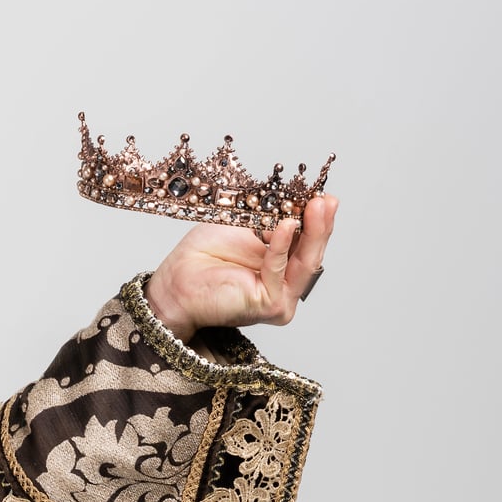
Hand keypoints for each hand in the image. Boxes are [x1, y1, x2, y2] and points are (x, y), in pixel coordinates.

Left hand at [143, 191, 338, 341]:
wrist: (175, 283)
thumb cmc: (202, 258)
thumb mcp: (242, 227)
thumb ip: (270, 221)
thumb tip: (295, 204)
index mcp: (280, 266)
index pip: (306, 242)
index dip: (316, 220)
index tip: (323, 196)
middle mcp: (284, 285)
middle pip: (310, 252)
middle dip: (320, 224)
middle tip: (326, 200)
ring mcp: (280, 297)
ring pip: (304, 262)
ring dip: (312, 232)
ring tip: (317, 206)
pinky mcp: (270, 305)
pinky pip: (278, 270)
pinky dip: (282, 246)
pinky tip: (287, 225)